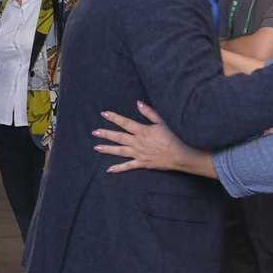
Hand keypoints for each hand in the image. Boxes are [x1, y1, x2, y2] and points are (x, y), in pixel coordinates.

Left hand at [96, 103, 211, 176]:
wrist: (178, 155)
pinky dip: (118, 168)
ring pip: (119, 151)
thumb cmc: (171, 137)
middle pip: (118, 137)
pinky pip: (128, 166)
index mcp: (141, 131)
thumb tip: (138, 103)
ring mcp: (138, 154)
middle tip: (94, 132)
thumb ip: (149, 112)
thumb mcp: (162, 122)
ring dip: (107, 149)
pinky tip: (109, 169)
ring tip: (96, 148)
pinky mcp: (141, 163)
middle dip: (105, 134)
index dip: (113, 118)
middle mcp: (137, 142)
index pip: (124, 123)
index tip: (103, 113)